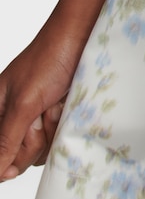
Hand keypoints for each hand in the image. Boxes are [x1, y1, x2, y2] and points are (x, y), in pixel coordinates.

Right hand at [0, 26, 83, 181]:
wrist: (83, 37)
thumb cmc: (48, 60)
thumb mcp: (23, 103)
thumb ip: (7, 139)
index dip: (4, 161)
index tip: (19, 156)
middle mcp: (13, 118)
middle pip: (17, 157)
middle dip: (32, 140)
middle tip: (39, 115)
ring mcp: (35, 119)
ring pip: (40, 150)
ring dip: (50, 130)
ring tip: (54, 104)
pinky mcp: (56, 117)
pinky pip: (57, 138)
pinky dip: (63, 125)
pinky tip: (65, 105)